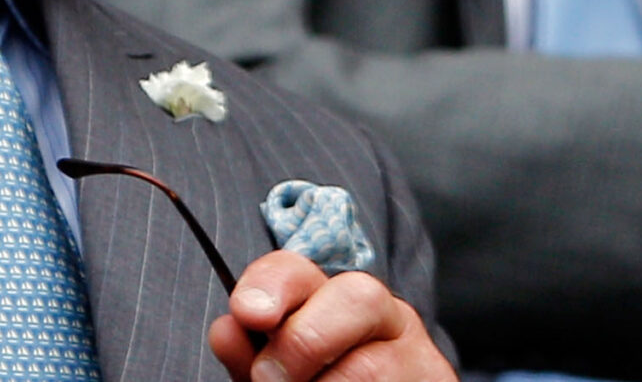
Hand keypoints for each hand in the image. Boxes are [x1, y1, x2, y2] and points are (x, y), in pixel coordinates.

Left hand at [210, 251, 453, 381]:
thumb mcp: (283, 376)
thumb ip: (254, 356)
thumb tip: (227, 330)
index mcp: (333, 302)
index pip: (299, 270)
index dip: (271, 284)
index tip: (247, 314)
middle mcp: (383, 317)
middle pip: (356, 296)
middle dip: (303, 339)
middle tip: (268, 379)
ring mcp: (415, 354)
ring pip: (370, 365)